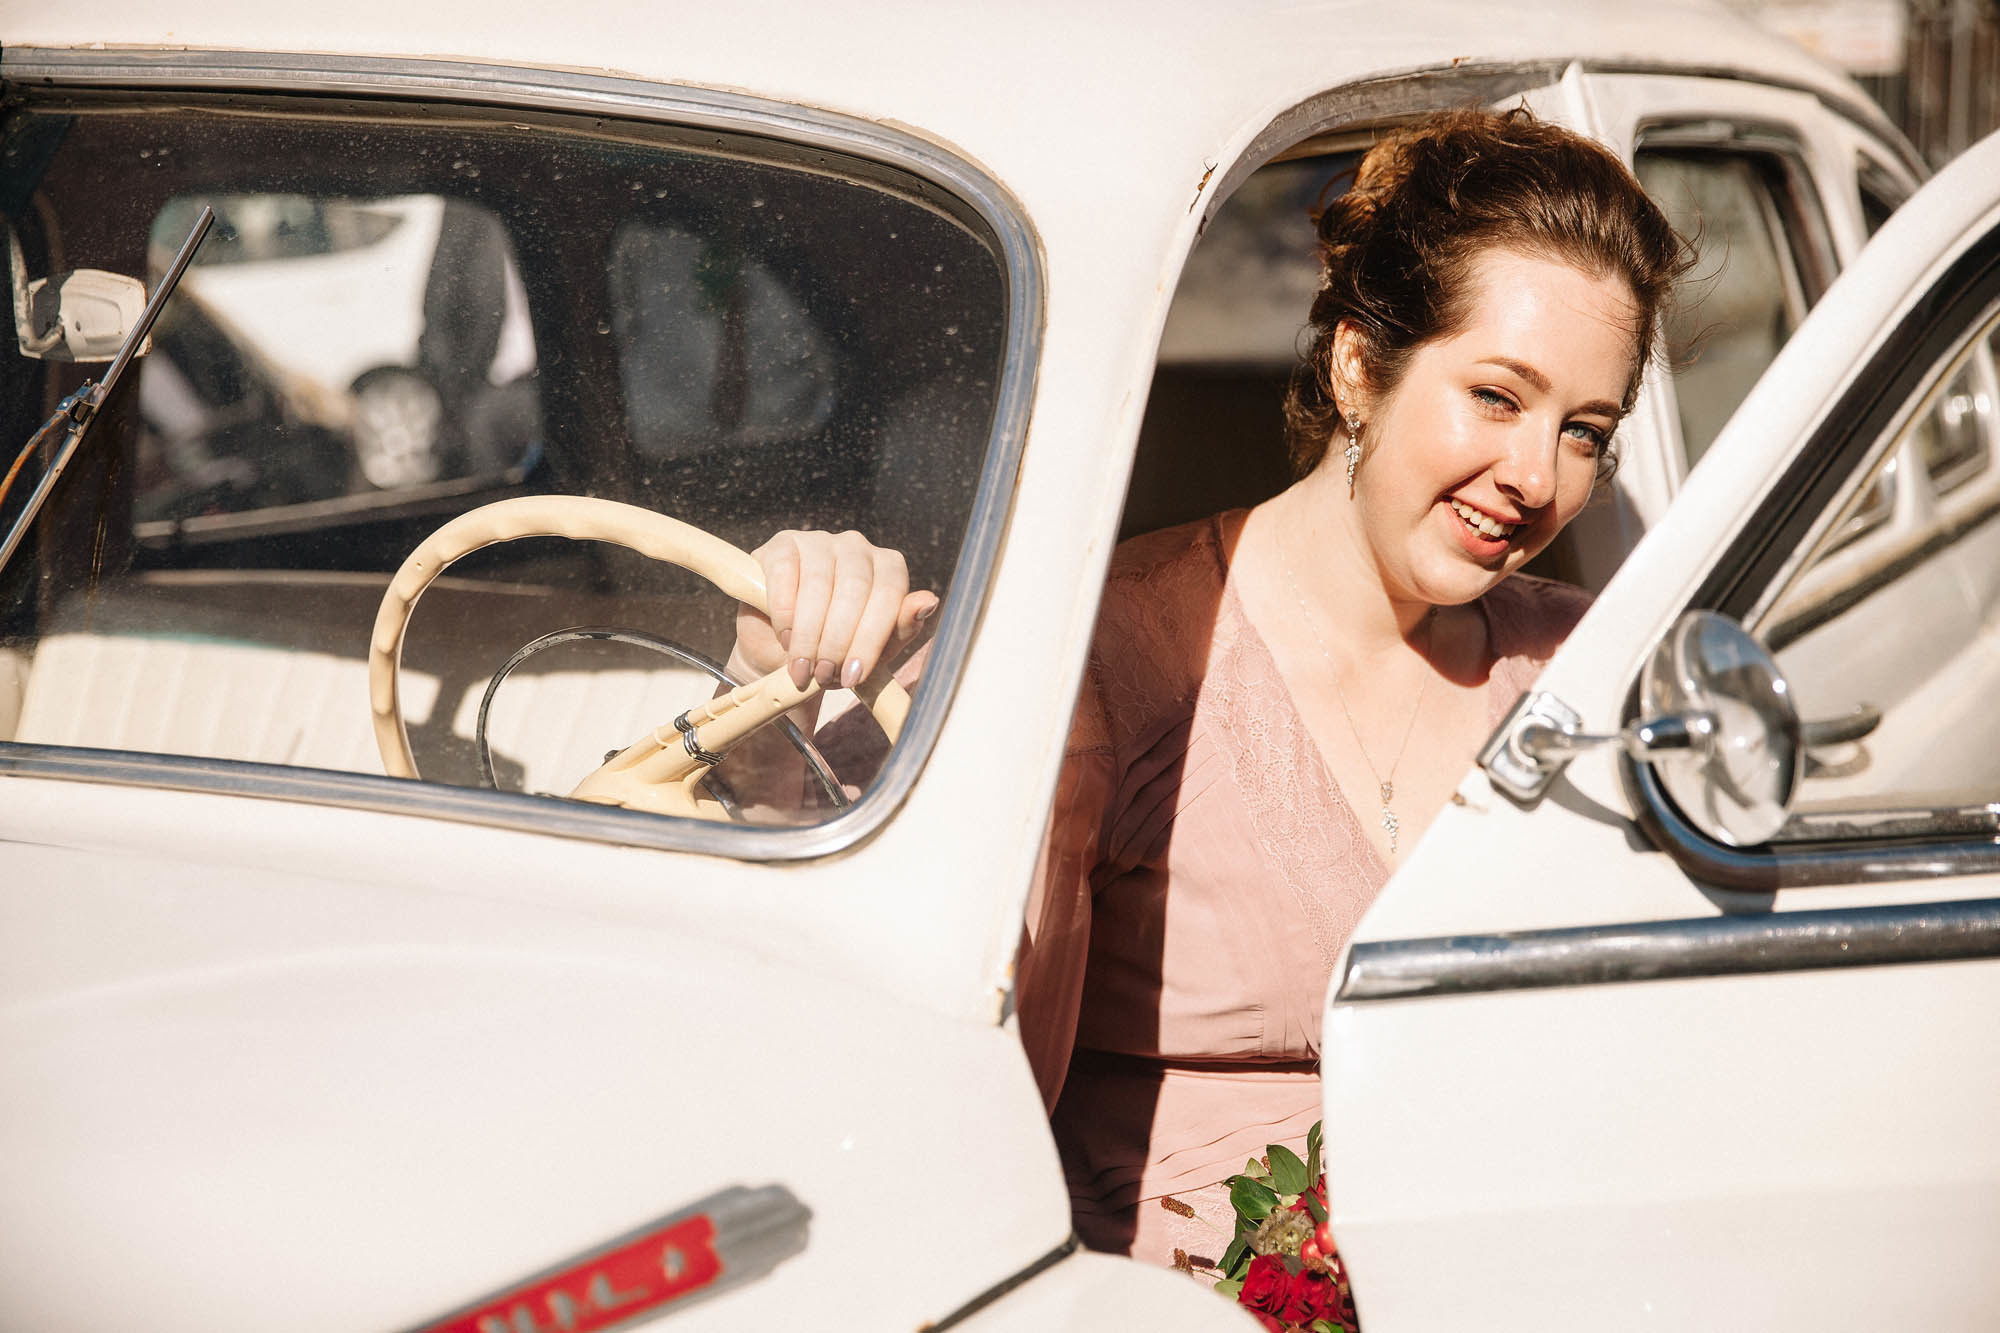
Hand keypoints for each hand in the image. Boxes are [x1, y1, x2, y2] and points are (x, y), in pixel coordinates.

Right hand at [734, 529, 937, 691]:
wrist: (782, 647)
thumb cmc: (836, 646)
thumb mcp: (873, 648)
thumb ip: (901, 628)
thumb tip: (929, 602)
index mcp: (889, 567)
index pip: (890, 595)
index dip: (871, 639)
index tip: (854, 676)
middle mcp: (857, 547)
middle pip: (855, 588)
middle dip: (838, 640)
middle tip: (825, 676)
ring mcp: (820, 541)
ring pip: (819, 584)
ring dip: (810, 633)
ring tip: (803, 667)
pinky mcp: (783, 544)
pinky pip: (786, 574)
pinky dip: (784, 611)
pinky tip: (785, 637)